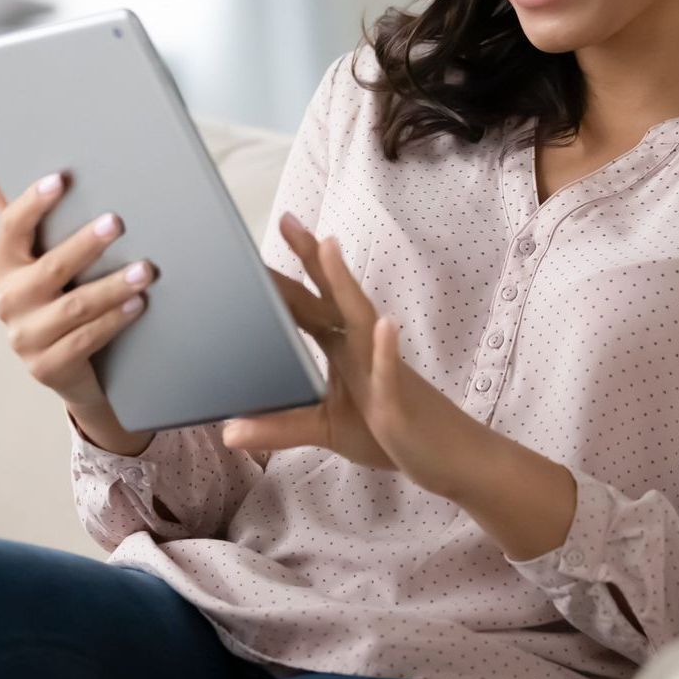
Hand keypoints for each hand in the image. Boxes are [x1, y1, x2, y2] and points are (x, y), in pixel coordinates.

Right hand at [0, 170, 159, 423]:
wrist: (66, 367)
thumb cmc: (57, 298)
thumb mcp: (39, 262)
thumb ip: (23, 222)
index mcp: (4, 267)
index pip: (11, 229)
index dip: (32, 203)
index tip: (60, 179)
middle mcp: (8, 302)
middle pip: (50, 268)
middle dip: (85, 245)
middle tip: (117, 222)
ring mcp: (25, 338)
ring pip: (74, 307)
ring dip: (112, 286)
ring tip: (145, 270)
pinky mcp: (47, 367)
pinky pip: (85, 340)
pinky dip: (114, 320)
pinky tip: (138, 304)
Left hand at [225, 212, 484, 496]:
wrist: (450, 456)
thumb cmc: (390, 433)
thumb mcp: (326, 430)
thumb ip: (280, 427)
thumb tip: (228, 432)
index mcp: (344, 350)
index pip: (309, 306)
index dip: (286, 277)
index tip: (261, 245)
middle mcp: (362, 349)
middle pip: (332, 298)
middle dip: (313, 260)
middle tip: (288, 221)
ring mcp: (382, 369)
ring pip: (361, 320)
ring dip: (345, 285)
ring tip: (329, 248)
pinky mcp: (398, 400)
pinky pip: (391, 373)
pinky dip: (386, 351)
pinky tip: (385, 328)